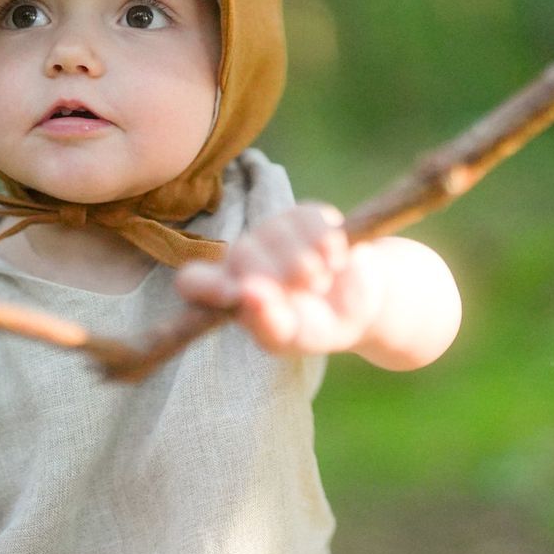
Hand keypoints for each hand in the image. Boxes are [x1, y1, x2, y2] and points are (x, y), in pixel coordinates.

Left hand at [174, 203, 383, 354]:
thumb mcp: (291, 339)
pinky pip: (310, 219)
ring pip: (277, 233)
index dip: (208, 284)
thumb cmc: (312, 327)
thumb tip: (245, 295)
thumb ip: (266, 325)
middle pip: (242, 254)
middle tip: (306, 292)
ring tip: (320, 282)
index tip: (242, 292)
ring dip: (306, 263)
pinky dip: (326, 243)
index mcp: (227, 291)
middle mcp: (243, 256)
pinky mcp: (305, 215)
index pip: (192, 281)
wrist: (360, 307)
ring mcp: (273, 231)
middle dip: (278, 275)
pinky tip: (336, 261)